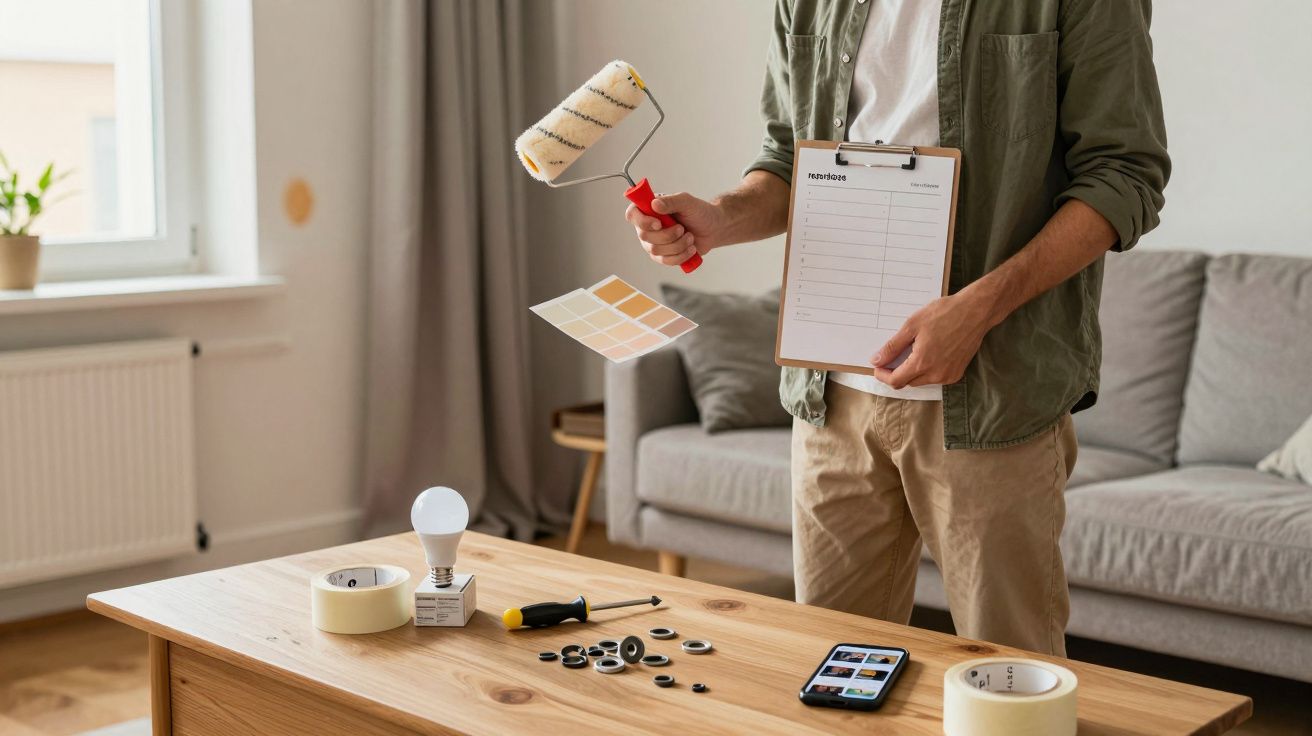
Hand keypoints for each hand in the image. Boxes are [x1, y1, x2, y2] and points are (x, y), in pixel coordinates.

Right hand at [625, 192, 723, 267]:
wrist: (713, 229)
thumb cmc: (699, 212)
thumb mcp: (687, 202)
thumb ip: (671, 201)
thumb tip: (654, 204)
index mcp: (649, 208)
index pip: (632, 214)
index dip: (642, 221)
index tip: (659, 223)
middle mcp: (647, 226)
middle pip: (644, 236)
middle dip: (668, 235)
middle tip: (683, 228)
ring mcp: (653, 242)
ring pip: (655, 250)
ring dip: (678, 245)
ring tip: (690, 237)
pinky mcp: (662, 256)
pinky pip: (665, 261)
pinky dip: (681, 255)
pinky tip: (690, 248)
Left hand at [870, 292, 995, 388]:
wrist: (976, 311)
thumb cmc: (945, 313)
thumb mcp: (912, 326)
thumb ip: (892, 346)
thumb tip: (876, 360)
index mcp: (922, 363)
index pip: (895, 381)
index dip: (883, 375)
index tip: (878, 365)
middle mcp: (936, 374)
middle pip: (907, 382)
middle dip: (897, 372)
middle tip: (893, 355)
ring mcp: (948, 376)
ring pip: (921, 381)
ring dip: (913, 371)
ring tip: (913, 350)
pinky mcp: (957, 373)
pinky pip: (936, 377)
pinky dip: (927, 370)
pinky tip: (929, 352)